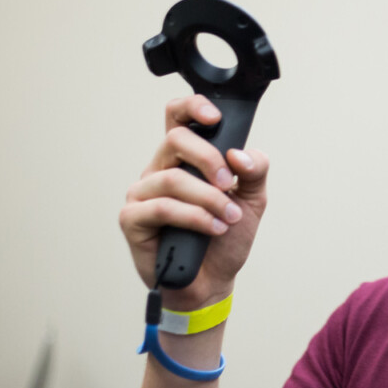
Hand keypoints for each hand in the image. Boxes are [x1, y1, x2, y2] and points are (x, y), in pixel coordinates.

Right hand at [119, 94, 268, 309]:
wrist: (214, 280)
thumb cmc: (226, 236)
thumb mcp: (253, 200)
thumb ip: (254, 170)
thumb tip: (239, 154)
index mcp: (186, 158)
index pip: (178, 117)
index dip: (193, 107)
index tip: (216, 118)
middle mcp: (161, 169)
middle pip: (176, 139)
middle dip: (209, 159)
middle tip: (229, 184)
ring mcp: (143, 192)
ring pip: (172, 177)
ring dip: (208, 198)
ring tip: (227, 218)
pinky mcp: (132, 219)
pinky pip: (161, 207)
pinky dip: (193, 217)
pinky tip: (211, 228)